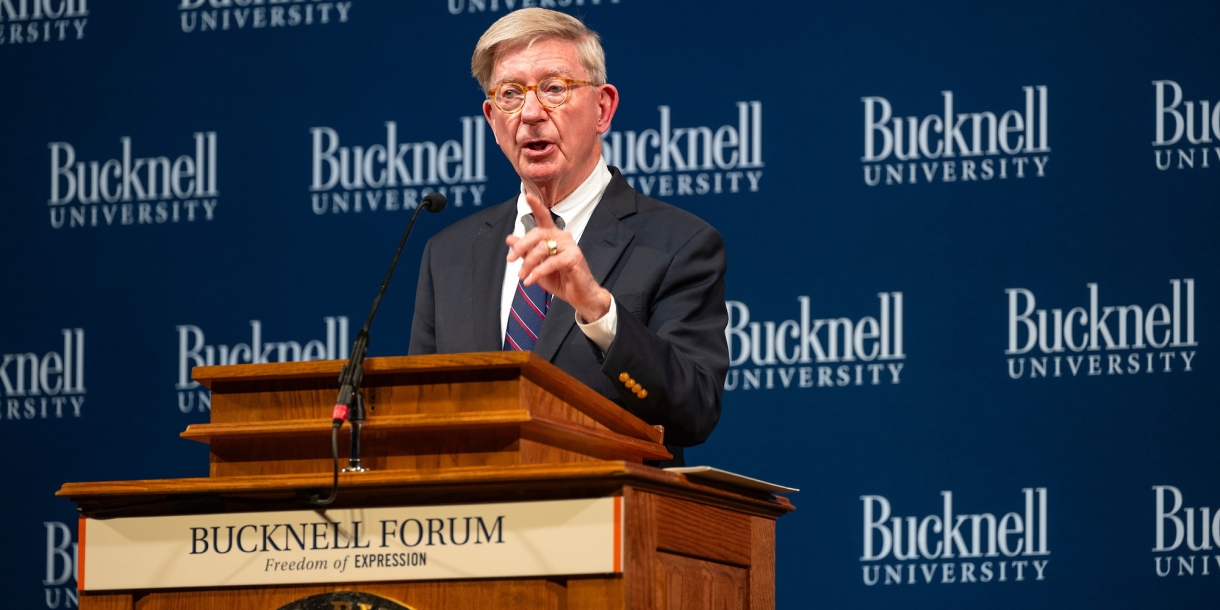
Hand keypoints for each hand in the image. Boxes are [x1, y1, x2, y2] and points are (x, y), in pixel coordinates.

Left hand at [506, 192, 611, 321]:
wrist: (580, 295)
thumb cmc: (562, 278)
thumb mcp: (537, 265)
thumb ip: (525, 251)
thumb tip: (510, 239)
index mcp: (554, 236)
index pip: (544, 217)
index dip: (536, 206)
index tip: (527, 195)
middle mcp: (562, 237)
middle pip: (537, 233)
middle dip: (521, 246)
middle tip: (511, 259)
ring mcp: (569, 246)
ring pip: (541, 248)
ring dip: (528, 264)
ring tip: (522, 276)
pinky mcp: (573, 258)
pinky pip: (550, 262)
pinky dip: (537, 272)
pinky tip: (530, 280)